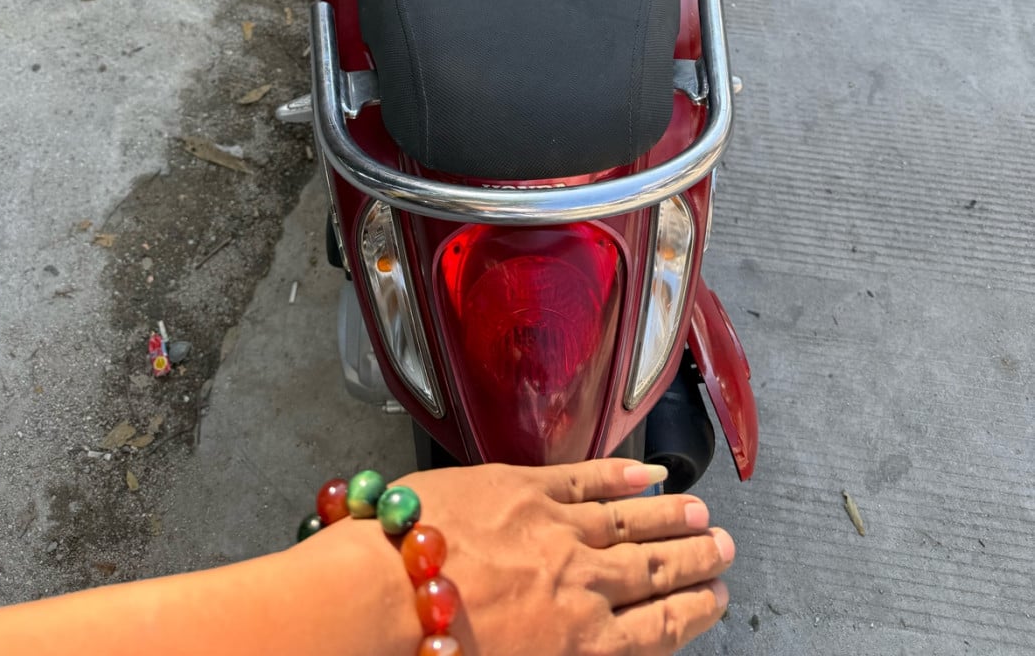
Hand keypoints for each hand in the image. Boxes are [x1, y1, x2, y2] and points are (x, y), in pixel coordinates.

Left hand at [300, 458, 732, 655]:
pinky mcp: (522, 489)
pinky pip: (585, 479)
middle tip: (724, 545)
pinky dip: (620, 475)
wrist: (383, 598)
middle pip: (655, 569)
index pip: (658, 628)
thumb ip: (566, 654)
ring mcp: (555, 531)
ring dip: (670, 514)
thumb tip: (593, 646)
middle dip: (695, 558)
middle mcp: (582, 586)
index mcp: (582, 647)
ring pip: (630, 520)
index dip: (694, 610)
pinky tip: (646, 472)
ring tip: (700, 509)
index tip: (717, 598)